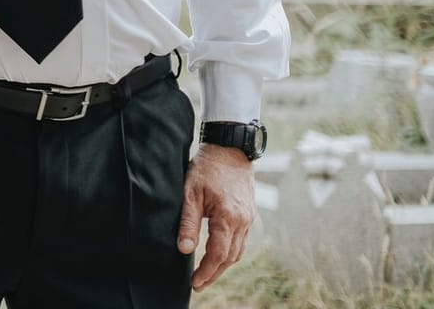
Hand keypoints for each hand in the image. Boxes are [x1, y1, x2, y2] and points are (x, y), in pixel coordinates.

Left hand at [178, 143, 255, 291]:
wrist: (230, 149)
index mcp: (228, 217)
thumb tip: (184, 250)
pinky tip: (219, 255)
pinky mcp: (249, 214)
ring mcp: (249, 218)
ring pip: (239, 251)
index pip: (218, 254)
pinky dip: (231, 252)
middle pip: (230, 257)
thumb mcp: (190, 193)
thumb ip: (188, 222)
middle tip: (199, 284)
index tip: (195, 283)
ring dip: (223, 265)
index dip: (207, 271)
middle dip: (214, 273)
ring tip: (207, 274)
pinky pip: (242, 240)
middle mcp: (243, 221)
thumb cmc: (207, 168)